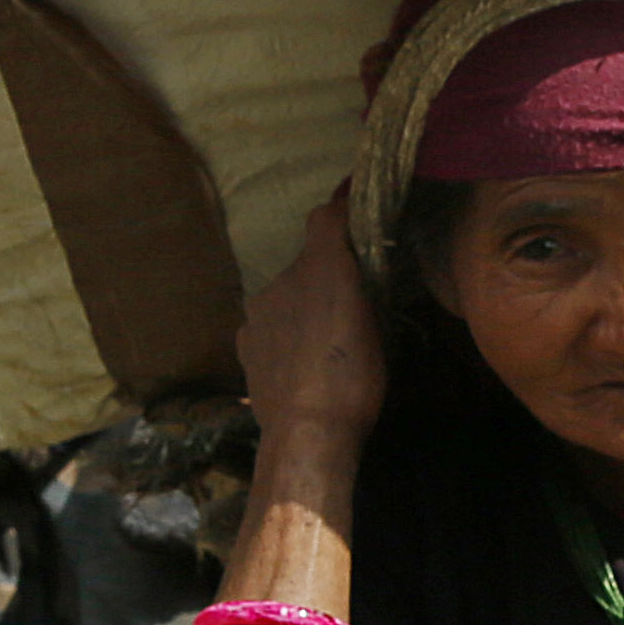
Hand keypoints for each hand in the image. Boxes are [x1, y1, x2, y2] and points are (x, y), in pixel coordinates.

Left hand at [239, 198, 383, 447]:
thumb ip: (368, 283)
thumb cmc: (354, 377)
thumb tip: (363, 250)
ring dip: (308, 305)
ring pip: (288, 295)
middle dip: (331, 271)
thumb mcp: (378, 325)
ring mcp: (256, 314)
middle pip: (309, 262)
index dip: (343, 203)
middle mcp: (280, 281)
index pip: (326, 219)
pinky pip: (271, 325)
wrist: (306, 432)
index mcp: (319, 270)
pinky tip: (304, 361)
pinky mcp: (245, 344)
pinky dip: (288, 332)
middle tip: (358, 298)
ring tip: (330, 340)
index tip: (357, 191)